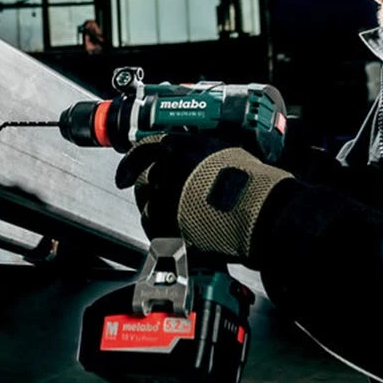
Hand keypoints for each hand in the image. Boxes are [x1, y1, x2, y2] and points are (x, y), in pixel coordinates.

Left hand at [115, 132, 293, 260]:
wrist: (259, 210)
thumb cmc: (249, 183)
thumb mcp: (223, 151)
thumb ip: (198, 151)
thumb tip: (191, 157)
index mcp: (178, 146)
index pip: (142, 150)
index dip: (130, 165)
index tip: (123, 176)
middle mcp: (165, 169)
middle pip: (145, 183)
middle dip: (153, 194)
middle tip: (167, 203)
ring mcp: (164, 197)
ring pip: (149, 208)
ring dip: (161, 215)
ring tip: (185, 221)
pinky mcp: (167, 224)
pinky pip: (154, 230)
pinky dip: (162, 234)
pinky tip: (179, 236)